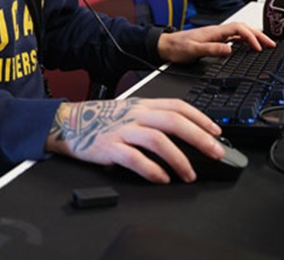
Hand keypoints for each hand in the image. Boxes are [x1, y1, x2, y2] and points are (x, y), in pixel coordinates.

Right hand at [45, 98, 223, 182]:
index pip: (177, 106)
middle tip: (216, 152)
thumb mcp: (129, 111)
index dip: (200, 118)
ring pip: (157, 140)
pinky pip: (134, 159)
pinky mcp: (109, 147)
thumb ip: (153, 118)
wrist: (67, 123)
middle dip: (199, 137)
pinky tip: (162, 179)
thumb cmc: (101, 120)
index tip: (217, 131)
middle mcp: (135, 115)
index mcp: (143, 105)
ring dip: (179, 159)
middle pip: (173, 121)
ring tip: (190, 174)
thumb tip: (184, 134)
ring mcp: (122, 130)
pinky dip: (152, 170)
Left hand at [157, 22, 274, 63]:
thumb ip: (211, 49)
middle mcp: (217, 31)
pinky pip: (234, 37)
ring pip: (240, 31)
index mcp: (214, 31)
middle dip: (258, 35)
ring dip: (254, 36)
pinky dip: (245, 40)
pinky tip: (249, 46)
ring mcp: (216, 34)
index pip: (238, 29)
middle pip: (243, 28)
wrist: (164, 46)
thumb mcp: (193, 50)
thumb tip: (229, 49)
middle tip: (271, 44)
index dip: (250, 37)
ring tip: (265, 44)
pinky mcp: (214, 39)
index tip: (258, 48)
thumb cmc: (176, 48)